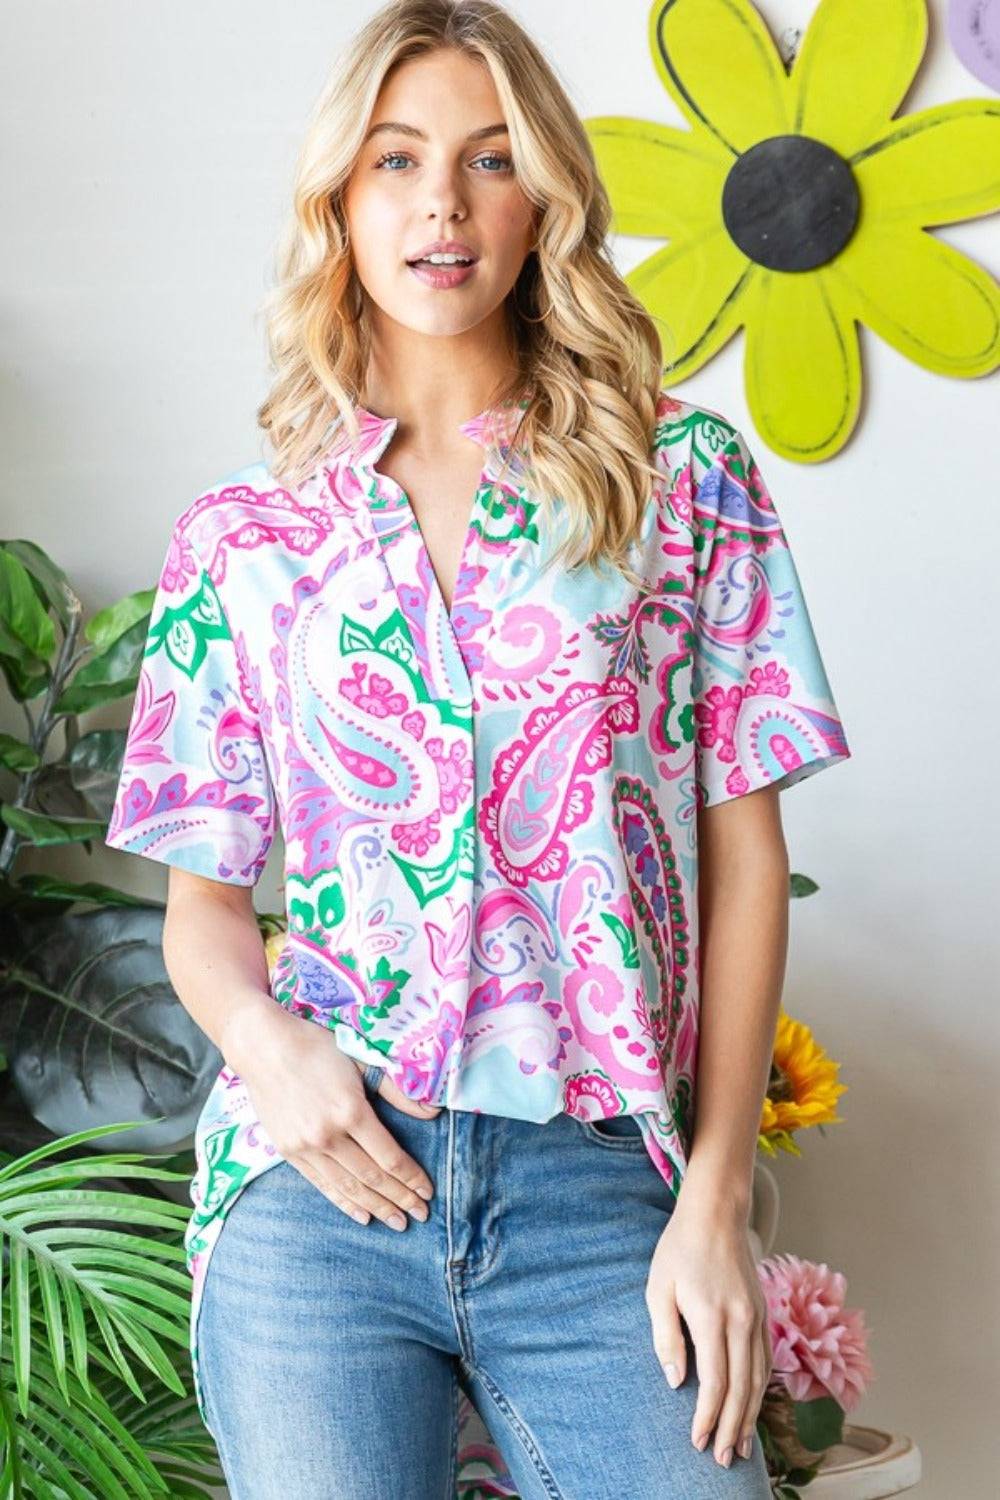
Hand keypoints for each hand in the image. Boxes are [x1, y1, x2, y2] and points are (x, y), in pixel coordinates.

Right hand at [223, 1000, 438, 1230]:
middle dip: (400, 1199)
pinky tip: (362, 1215)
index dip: (412, 1178)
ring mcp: (306, 1147)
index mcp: (351, 1112)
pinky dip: (344, 1203)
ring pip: (348, 1187)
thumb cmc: (317, 1047)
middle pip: (372, 1178)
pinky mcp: (289, 1152)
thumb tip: (433, 1112)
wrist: (264, 1047)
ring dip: (376, 1207)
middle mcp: (328, 1136)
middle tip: (421, 1215)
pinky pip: (322, 1185)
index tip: (428, 1192)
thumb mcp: (362, 1060)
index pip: (390, 1158)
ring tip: (397, 1222)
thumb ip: (397, 1090)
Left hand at [645, 1193, 771, 1467]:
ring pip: (759, 1378)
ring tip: (741, 1446)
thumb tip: (676, 1379)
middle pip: (742, 1388)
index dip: (707, 1416)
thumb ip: (667, 1336)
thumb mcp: (658, 1288)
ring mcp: (758, 1318)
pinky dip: (761, 1390)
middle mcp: (742, 1321)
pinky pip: (766, 1361)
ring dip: (750, 1415)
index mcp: (712, 1316)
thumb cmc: (680, 1249)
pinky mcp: (763, 1313)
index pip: (714, 1381)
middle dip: (732, 1427)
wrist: (716, 1214)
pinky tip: (753, 1406)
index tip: (697, 1441)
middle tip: (723, 1459)